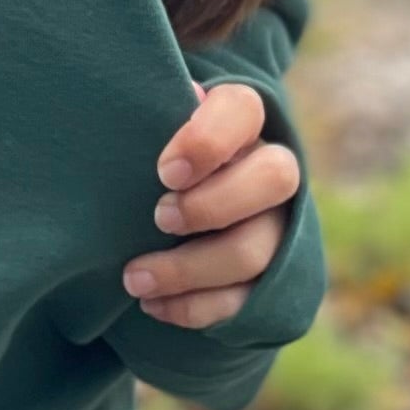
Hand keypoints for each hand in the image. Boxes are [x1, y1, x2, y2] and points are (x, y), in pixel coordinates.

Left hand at [121, 80, 300, 330]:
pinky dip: (194, 307)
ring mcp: (274, 225)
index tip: (165, 172)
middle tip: (159, 218)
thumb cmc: (147, 160)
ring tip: (133, 279)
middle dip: (213, 204)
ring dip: (189, 269)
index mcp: (238, 123)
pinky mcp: (267, 278)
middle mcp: (268, 169)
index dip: (209, 139)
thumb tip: (138, 102)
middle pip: (276, 177)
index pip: (243, 109)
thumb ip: (144, 114)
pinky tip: (153, 305)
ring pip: (255, 251)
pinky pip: (244, 300)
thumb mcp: (143, 131)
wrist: (159, 211)